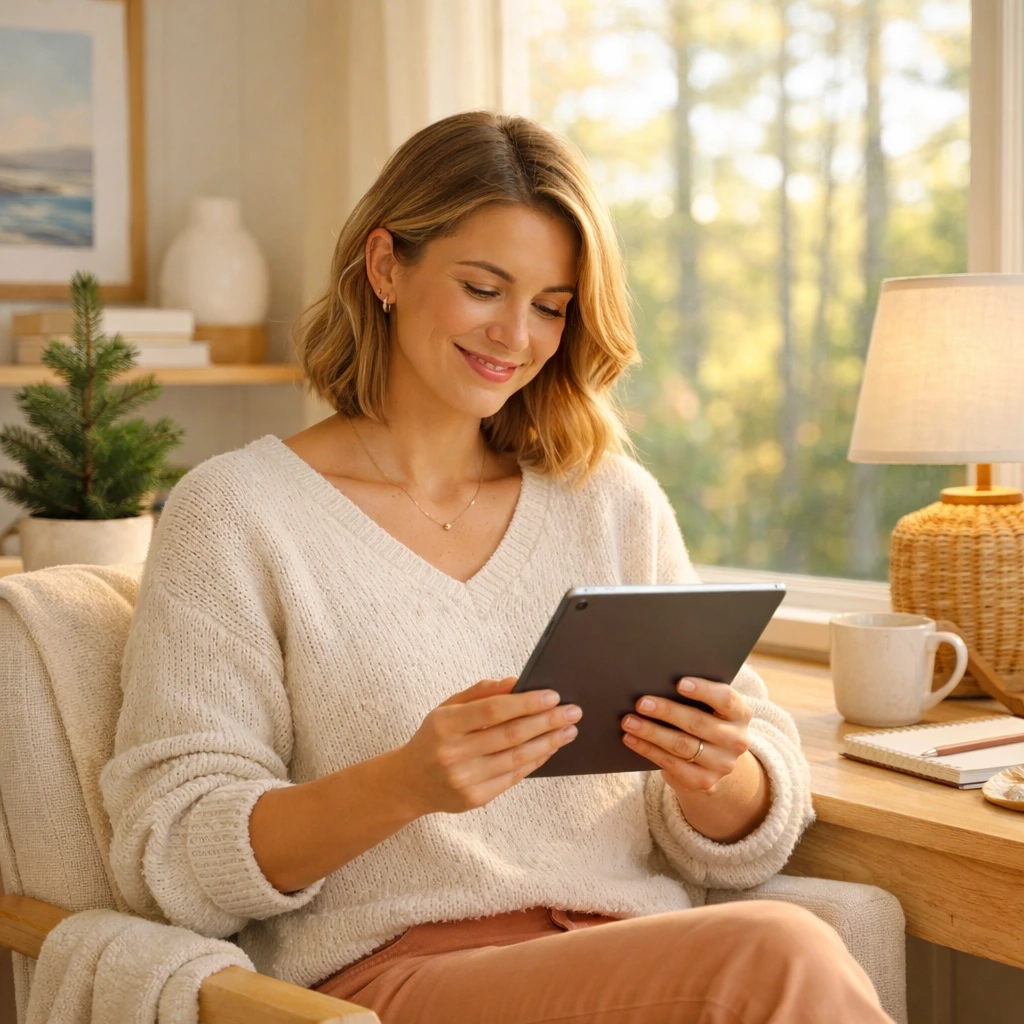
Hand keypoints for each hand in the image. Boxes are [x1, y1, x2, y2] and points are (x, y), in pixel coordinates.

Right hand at [398, 677, 580, 815]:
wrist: (410, 782)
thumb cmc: (435, 737)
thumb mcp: (447, 707)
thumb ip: (480, 693)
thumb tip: (515, 682)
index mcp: (445, 724)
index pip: (492, 711)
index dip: (526, 703)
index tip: (553, 695)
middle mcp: (454, 753)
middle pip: (510, 735)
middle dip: (547, 721)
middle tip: (573, 711)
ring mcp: (464, 779)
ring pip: (516, 758)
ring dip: (548, 743)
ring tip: (569, 730)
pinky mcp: (475, 799)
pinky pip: (513, 777)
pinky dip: (535, 761)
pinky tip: (549, 748)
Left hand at [621, 677, 752, 795]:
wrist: (714, 762)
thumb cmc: (704, 720)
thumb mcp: (709, 708)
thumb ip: (694, 696)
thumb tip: (656, 681)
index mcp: (740, 714)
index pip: (725, 699)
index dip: (703, 690)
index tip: (679, 683)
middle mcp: (737, 741)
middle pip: (698, 723)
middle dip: (666, 711)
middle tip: (641, 703)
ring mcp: (722, 764)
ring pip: (682, 745)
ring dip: (651, 732)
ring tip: (629, 721)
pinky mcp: (705, 782)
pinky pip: (671, 764)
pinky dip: (648, 750)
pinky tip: (631, 739)